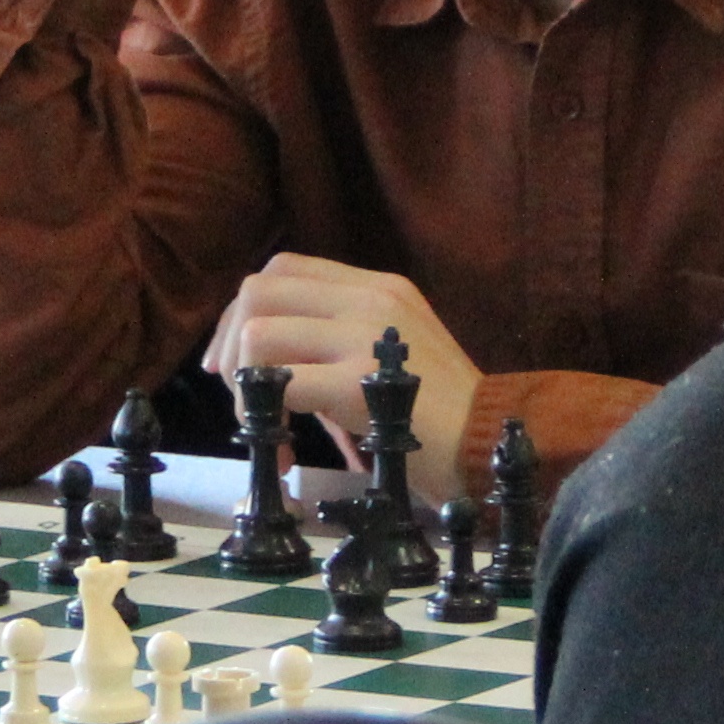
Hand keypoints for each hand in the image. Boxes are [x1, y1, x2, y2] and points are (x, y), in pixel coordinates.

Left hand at [213, 257, 479, 500]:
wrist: (493, 447)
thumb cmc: (443, 416)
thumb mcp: (392, 353)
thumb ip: (338, 341)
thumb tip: (264, 363)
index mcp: (377, 287)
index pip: (282, 269)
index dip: (241, 313)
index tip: (231, 364)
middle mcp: (370, 298)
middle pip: (258, 289)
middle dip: (230, 347)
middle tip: (240, 398)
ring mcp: (365, 336)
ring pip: (259, 333)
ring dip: (244, 387)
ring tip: (266, 429)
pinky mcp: (360, 384)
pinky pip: (280, 385)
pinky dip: (265, 420)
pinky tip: (285, 454)